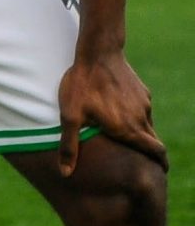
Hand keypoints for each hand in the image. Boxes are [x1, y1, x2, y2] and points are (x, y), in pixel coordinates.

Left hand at [57, 48, 166, 173]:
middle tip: (144, 162)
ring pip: (148, 125)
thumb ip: (69, 146)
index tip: (159, 172)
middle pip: (154, 142)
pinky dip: (136, 117)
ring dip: (141, 134)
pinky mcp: (142, 91)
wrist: (97, 52)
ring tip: (126, 139)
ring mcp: (144, 103)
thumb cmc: (81, 85)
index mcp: (129, 129)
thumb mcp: (70, 116)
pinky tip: (120, 114)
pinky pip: (142, 110)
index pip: (156, 152)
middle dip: (152, 153)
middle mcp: (142, 118)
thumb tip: (65, 173)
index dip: (160, 164)